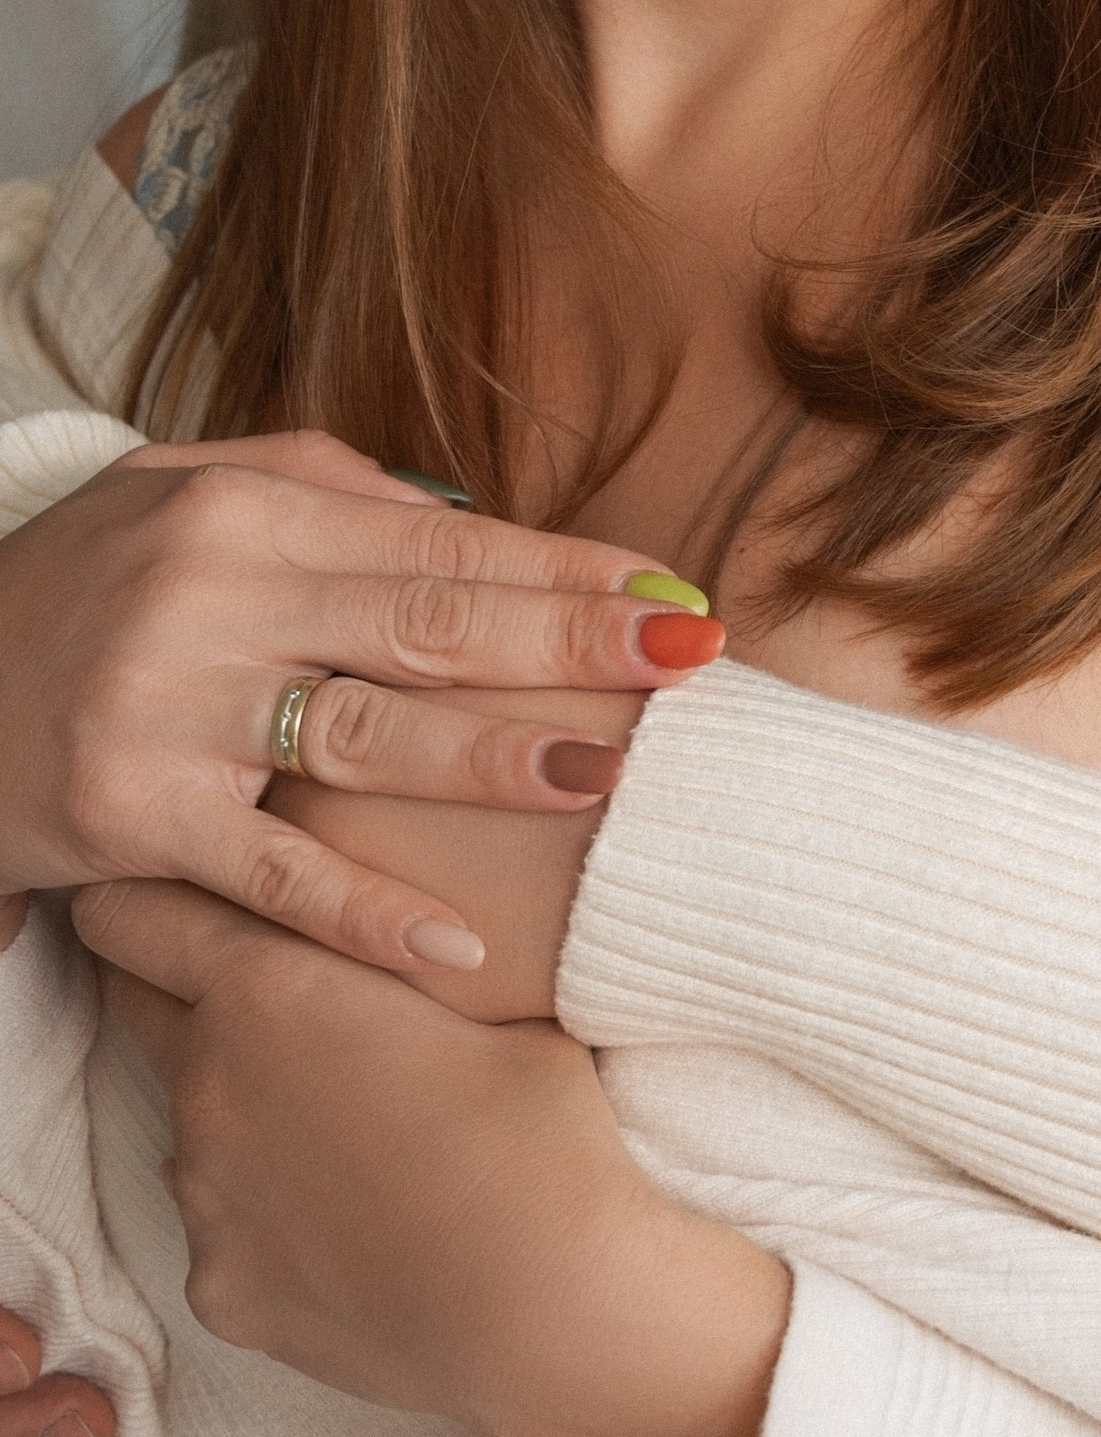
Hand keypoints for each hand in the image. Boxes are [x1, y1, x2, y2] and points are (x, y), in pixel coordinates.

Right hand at [0, 432, 721, 972]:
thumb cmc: (74, 589)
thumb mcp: (178, 494)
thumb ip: (321, 491)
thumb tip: (471, 515)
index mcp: (244, 511)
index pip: (444, 543)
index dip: (564, 566)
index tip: (670, 588)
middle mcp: (214, 596)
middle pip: (428, 623)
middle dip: (572, 641)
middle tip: (690, 657)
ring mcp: (169, 708)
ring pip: (364, 738)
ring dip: (494, 759)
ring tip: (610, 775)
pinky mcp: (130, 817)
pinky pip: (274, 875)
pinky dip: (369, 914)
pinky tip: (462, 945)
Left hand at [76, 879, 787, 1436]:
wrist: (548, 1304)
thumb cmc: (538, 1127)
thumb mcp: (485, 994)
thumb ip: (395, 958)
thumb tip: (395, 938)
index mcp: (265, 991)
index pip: (139, 915)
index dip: (153, 896)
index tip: (181, 895)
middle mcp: (206, 1088)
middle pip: (144, 1012)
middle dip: (190, 993)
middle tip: (283, 1001)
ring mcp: (201, 1200)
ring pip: (193, 1125)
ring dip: (243, 1109)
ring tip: (351, 1128)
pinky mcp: (218, 1290)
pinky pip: (222, 1226)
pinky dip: (270, 1213)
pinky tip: (357, 1221)